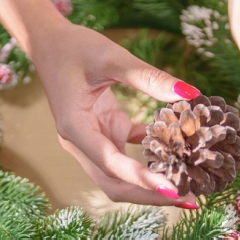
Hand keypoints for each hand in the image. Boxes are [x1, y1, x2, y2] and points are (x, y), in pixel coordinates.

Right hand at [0, 0, 200, 206]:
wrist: (49, 41)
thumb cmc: (74, 46)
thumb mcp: (112, 57)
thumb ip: (148, 76)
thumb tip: (188, 93)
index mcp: (76, 128)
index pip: (111, 165)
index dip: (141, 179)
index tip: (173, 189)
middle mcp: (81, 142)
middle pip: (114, 183)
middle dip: (149, 194)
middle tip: (189, 197)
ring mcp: (92, 140)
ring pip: (121, 175)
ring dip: (151, 182)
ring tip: (188, 185)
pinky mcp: (104, 131)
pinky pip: (129, 153)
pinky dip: (152, 157)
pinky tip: (180, 157)